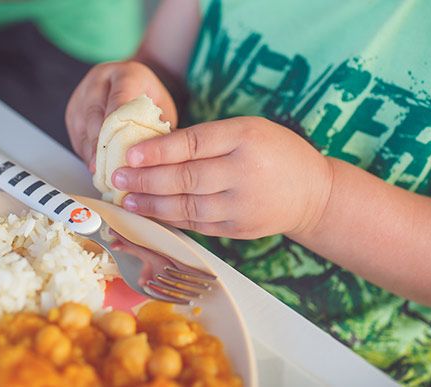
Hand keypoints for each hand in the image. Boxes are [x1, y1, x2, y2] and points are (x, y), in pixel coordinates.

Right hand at [65, 61, 176, 171]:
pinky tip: (97, 168)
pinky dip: (86, 153)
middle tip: (108, 167)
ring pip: (82, 127)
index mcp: (126, 74)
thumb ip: (157, 127)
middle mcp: (99, 81)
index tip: (121, 148)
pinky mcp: (72, 111)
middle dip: (101, 144)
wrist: (134, 83)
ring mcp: (81, 95)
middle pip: (95, 114)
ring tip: (102, 173)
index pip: (120, 97)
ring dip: (92, 152)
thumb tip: (155, 157)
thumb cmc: (150, 99)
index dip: (118, 124)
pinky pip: (76, 135)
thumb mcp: (161, 108)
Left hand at [112, 117, 333, 238]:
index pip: (194, 143)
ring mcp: (242, 206)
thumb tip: (159, 149)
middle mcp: (244, 173)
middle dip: (146, 179)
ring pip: (187, 206)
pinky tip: (153, 213)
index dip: (158, 150)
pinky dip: (172, 219)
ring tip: (127, 199)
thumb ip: (210, 138)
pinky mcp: (239, 230)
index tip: (130, 153)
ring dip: (152, 204)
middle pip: (186, 177)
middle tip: (118, 177)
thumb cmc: (278, 153)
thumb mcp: (250, 130)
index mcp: (246, 139)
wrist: (313, 194)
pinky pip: (197, 224)